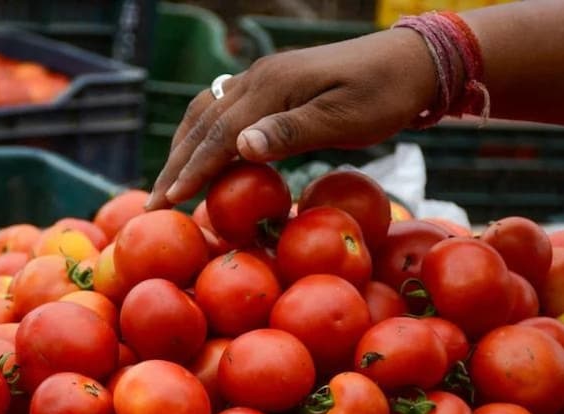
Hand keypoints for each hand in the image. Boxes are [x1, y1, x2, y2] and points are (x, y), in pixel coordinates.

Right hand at [145, 28, 438, 209]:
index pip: (220, 134)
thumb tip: (239, 148)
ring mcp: (263, 78)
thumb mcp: (344, 119)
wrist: (410, 62)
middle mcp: (259, 78)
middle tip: (153, 202)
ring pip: (207, 113)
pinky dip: (204, 135)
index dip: (193, 169)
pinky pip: (224, 109)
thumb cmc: (383, 96)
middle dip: (177, 164)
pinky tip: (201, 155)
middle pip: (203, 123)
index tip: (170, 201)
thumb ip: (291, 132)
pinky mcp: (273, 85)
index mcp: (273, 85)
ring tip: (168, 183)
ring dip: (184, 148)